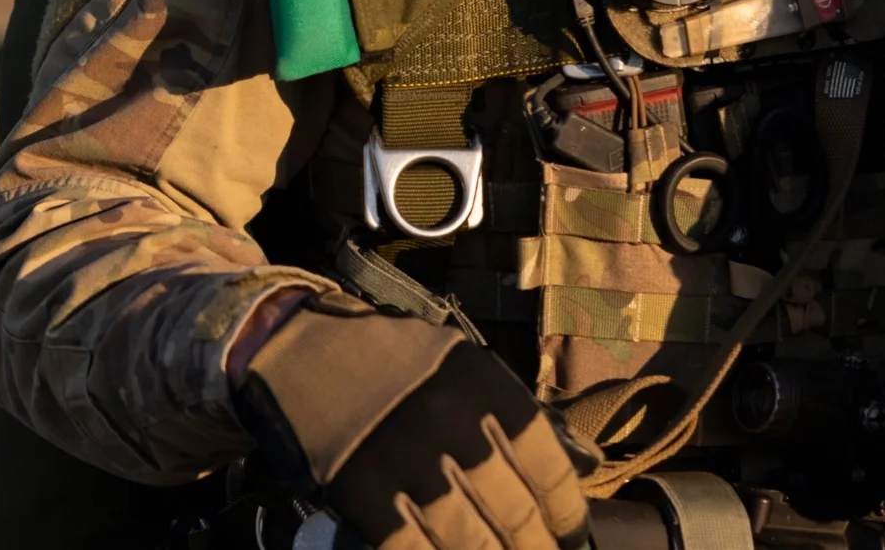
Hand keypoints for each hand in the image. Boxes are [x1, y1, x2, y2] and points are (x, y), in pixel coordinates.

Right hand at [236, 300, 591, 549]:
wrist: (305, 353)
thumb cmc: (398, 364)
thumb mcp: (467, 369)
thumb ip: (519, 416)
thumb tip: (580, 465)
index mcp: (486, 388)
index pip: (547, 465)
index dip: (566, 512)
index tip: (571, 536)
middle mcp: (453, 424)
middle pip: (513, 510)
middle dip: (532, 547)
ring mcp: (406, 463)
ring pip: (466, 539)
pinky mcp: (363, 494)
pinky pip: (411, 547)